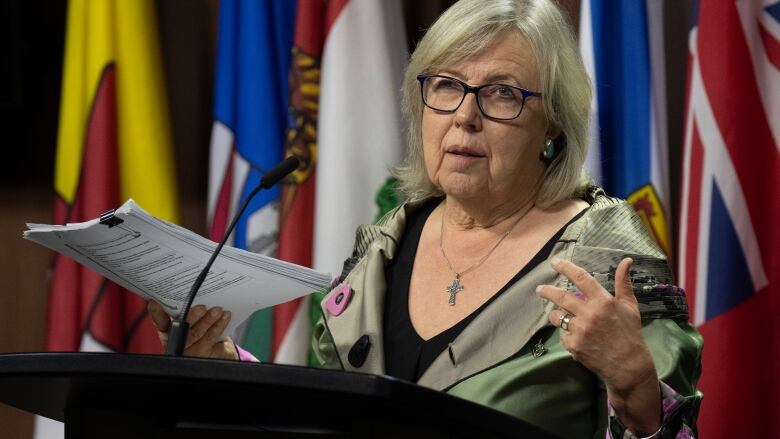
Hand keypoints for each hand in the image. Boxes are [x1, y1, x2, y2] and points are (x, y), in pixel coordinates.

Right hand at [148, 301, 238, 359]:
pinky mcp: (204, 353)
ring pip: (197, 334)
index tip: (153, 302)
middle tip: (201, 307)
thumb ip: (189, 308)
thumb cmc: (200, 327)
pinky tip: (225, 315)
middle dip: (191, 317)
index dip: (156, 313)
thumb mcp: (194, 319)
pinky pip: (211, 338)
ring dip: (208, 320)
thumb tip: (197, 289)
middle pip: (181, 329)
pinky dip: (219, 325)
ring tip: (217, 310)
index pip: (160, 322)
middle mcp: (177, 341)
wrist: (216, 351)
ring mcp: (190, 349)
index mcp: (169, 331)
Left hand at [536, 257, 660, 435]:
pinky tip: (575, 336)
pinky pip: (563, 333)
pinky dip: (566, 332)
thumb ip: (623, 282)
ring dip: (555, 314)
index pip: (580, 278)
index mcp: (603, 301)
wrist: (628, 365)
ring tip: (558, 314)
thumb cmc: (630, 333)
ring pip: (557, 316)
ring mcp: (579, 330)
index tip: (554, 262)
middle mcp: (589, 313)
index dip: (566, 268)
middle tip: (539, 289)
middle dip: (547, 291)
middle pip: (560, 296)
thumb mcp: (630, 306)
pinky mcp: (573, 345)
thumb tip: (626, 260)